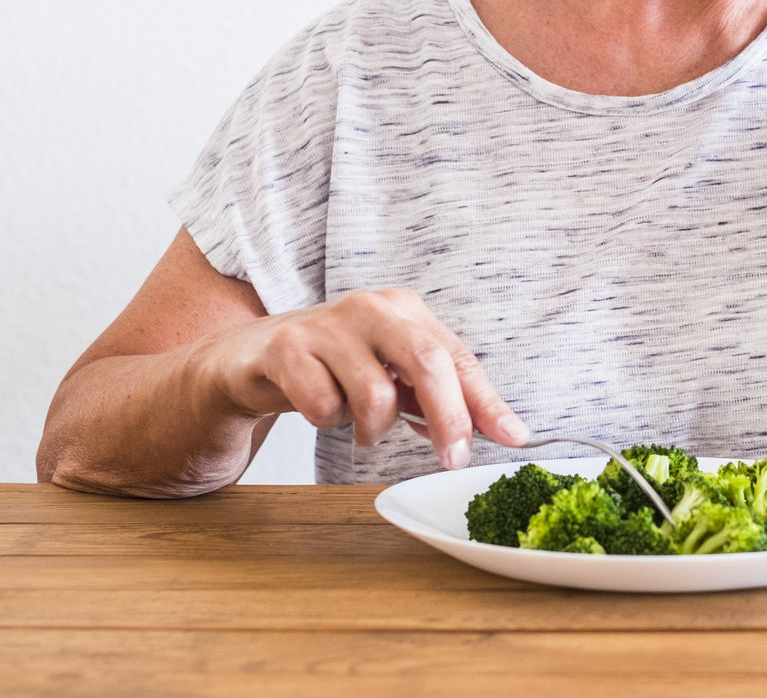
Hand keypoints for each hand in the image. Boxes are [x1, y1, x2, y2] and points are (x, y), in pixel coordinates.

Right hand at [207, 288, 529, 469]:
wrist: (252, 359)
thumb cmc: (335, 369)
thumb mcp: (393, 377)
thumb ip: (443, 399)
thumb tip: (507, 432)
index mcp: (405, 310)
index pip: (457, 357)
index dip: (486, 402)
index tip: (514, 439)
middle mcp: (370, 307)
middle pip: (426, 362)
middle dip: (448, 418)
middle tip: (454, 458)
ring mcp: (326, 324)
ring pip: (374, 394)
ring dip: (372, 428)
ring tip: (360, 424)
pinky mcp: (285, 347)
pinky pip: (323, 405)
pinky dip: (326, 421)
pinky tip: (317, 406)